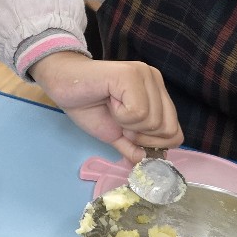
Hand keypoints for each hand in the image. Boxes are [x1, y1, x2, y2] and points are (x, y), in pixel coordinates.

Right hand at [29, 51, 181, 160]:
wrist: (61, 82)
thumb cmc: (87, 104)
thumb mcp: (115, 133)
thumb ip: (134, 147)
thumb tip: (149, 162)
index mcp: (156, 93)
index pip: (174, 132)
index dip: (152, 143)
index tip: (129, 134)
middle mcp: (155, 81)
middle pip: (167, 129)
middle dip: (140, 135)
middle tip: (118, 120)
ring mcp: (145, 75)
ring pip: (153, 121)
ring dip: (127, 124)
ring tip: (111, 108)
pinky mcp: (131, 74)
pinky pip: (138, 112)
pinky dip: (121, 116)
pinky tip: (109, 102)